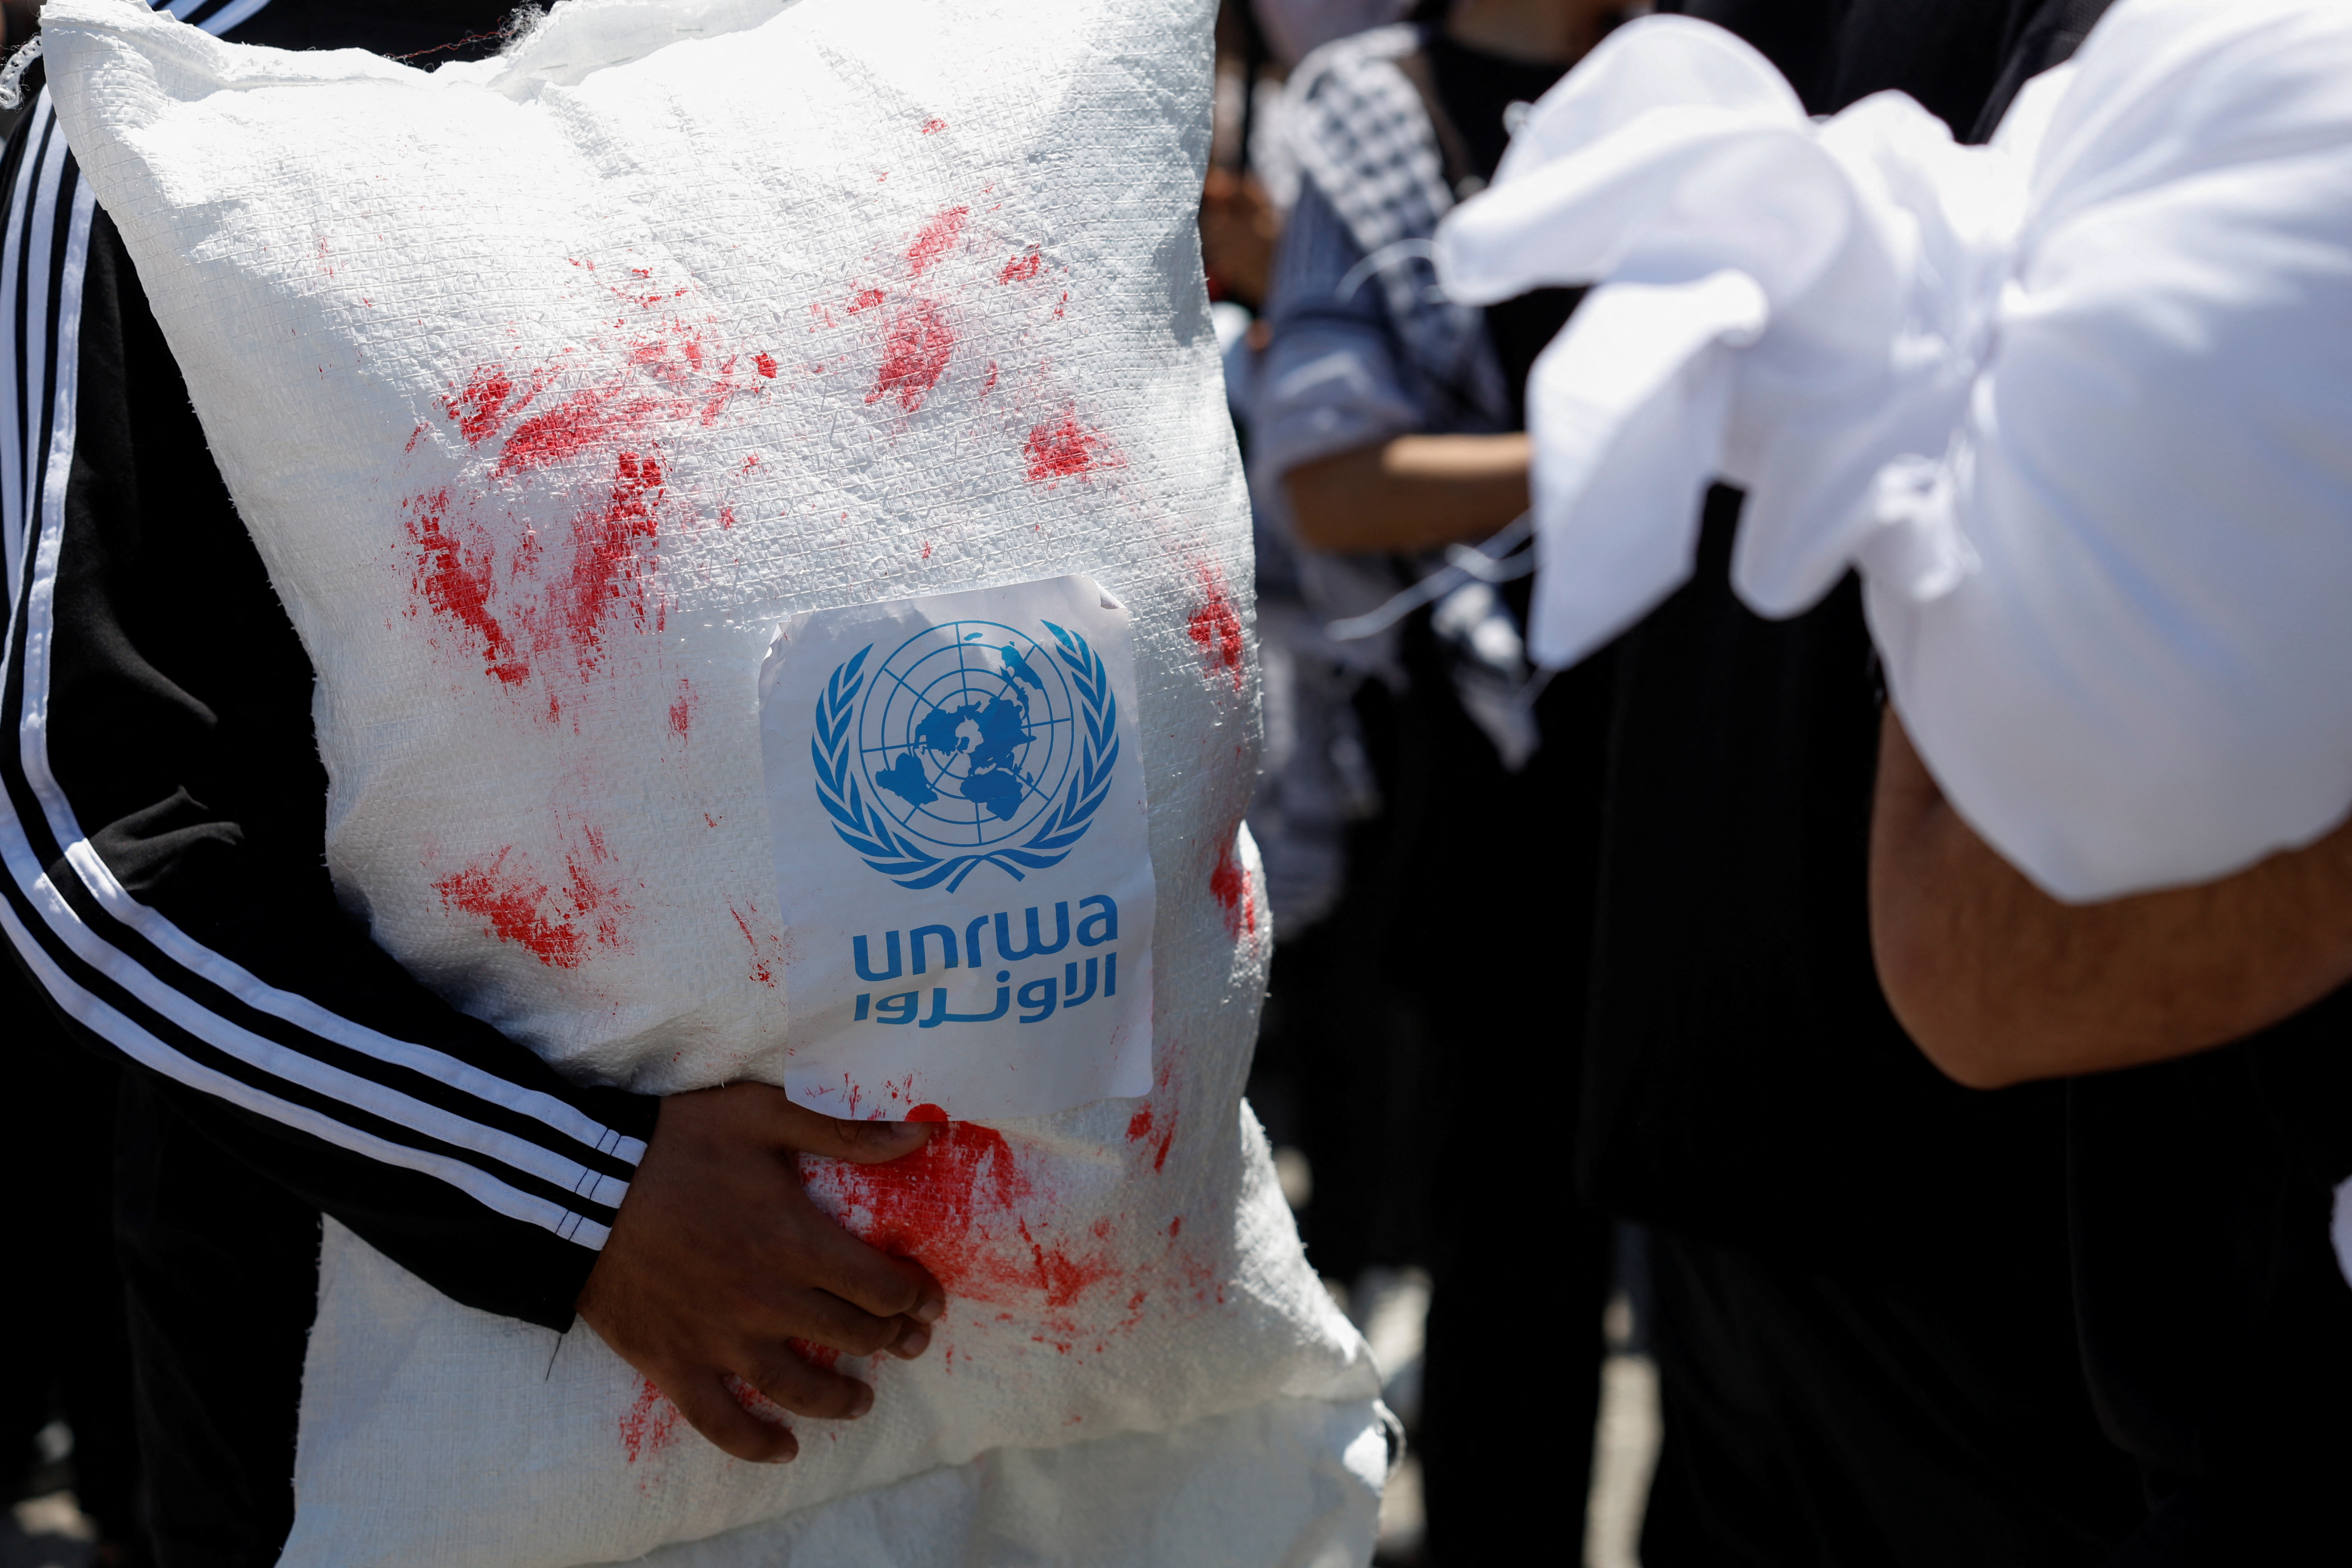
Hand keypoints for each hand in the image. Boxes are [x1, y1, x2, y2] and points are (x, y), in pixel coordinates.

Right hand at [576, 1083, 944, 1461]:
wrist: (583, 1184)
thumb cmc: (676, 1144)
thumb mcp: (765, 1116)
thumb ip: (846, 1133)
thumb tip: (923, 1134)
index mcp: (795, 1242)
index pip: (879, 1286)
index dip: (914, 1296)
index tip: (926, 1301)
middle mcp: (767, 1300)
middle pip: (850, 1336)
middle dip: (890, 1341)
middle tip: (906, 1342)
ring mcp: (720, 1339)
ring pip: (798, 1387)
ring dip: (840, 1399)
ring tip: (862, 1402)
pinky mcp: (674, 1364)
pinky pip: (722, 1422)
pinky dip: (757, 1444)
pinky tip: (785, 1449)